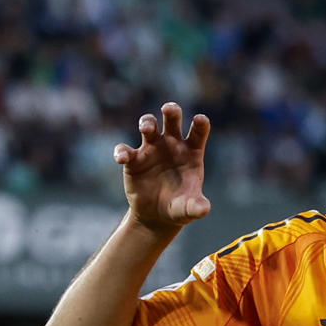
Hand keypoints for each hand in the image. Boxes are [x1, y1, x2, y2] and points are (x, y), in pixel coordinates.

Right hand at [115, 102, 210, 234]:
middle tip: (168, 109)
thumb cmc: (179, 207)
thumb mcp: (189, 209)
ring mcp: (152, 149)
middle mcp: (172, 144)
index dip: (200, 124)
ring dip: (146, 122)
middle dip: (171, 111)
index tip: (200, 120)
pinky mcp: (133, 160)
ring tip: (146, 128)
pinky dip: (121, 152)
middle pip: (172, 119)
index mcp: (191, 151)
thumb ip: (197, 207)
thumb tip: (204, 209)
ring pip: (149, 125)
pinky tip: (121, 158)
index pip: (198, 131)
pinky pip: (125, 150)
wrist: (157, 216)